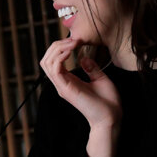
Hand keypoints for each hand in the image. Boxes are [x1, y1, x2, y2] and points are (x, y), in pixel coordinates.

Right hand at [40, 38, 121, 156]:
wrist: (111, 117)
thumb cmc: (107, 101)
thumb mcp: (100, 79)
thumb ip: (91, 68)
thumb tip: (84, 58)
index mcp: (67, 80)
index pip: (53, 60)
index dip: (60, 47)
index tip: (75, 40)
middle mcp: (61, 83)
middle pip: (46, 59)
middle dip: (56, 45)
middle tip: (72, 39)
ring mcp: (62, 86)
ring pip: (47, 63)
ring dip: (57, 49)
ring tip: (72, 43)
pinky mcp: (65, 89)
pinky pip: (54, 70)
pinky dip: (60, 57)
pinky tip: (70, 51)